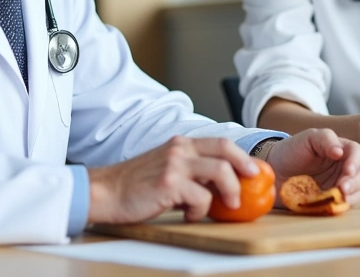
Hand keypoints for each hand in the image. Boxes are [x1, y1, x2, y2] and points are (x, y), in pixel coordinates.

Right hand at [86, 136, 259, 223]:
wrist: (105, 192)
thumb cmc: (135, 185)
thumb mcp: (166, 168)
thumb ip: (191, 170)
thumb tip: (221, 184)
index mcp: (180, 143)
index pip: (220, 142)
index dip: (242, 156)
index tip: (254, 170)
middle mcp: (180, 149)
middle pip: (226, 149)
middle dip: (245, 166)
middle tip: (253, 181)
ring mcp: (175, 165)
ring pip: (220, 172)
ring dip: (230, 191)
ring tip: (226, 205)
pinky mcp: (170, 184)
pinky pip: (201, 198)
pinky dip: (200, 210)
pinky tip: (188, 215)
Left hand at [264, 128, 359, 206]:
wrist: (274, 170)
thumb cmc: (291, 150)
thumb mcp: (308, 138)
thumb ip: (325, 139)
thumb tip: (340, 151)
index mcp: (341, 149)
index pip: (357, 153)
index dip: (356, 162)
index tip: (347, 171)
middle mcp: (344, 167)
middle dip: (356, 181)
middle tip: (343, 188)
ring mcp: (339, 185)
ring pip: (357, 191)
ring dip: (352, 195)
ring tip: (340, 197)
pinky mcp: (331, 200)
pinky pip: (343, 204)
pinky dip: (342, 206)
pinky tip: (334, 205)